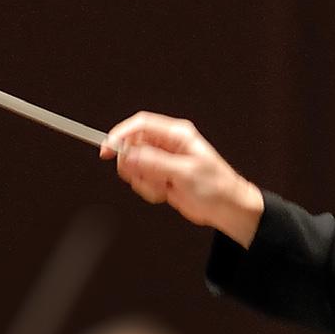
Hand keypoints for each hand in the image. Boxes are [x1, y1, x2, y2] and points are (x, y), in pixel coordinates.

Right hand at [100, 112, 263, 247]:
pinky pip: (141, 180)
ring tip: (164, 187)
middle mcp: (168, 145)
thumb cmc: (217, 187)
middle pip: (132, 146)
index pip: (140, 125)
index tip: (107, 150)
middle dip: (134, 165)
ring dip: (143, 181)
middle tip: (148, 177)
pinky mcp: (161, 177)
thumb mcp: (185, 173)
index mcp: (177, 135)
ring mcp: (163, 161)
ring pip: (134, 166)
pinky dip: (148, 190)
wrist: (227, 209)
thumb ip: (155, 163)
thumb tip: (129, 155)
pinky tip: (166, 193)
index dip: (120, 134)